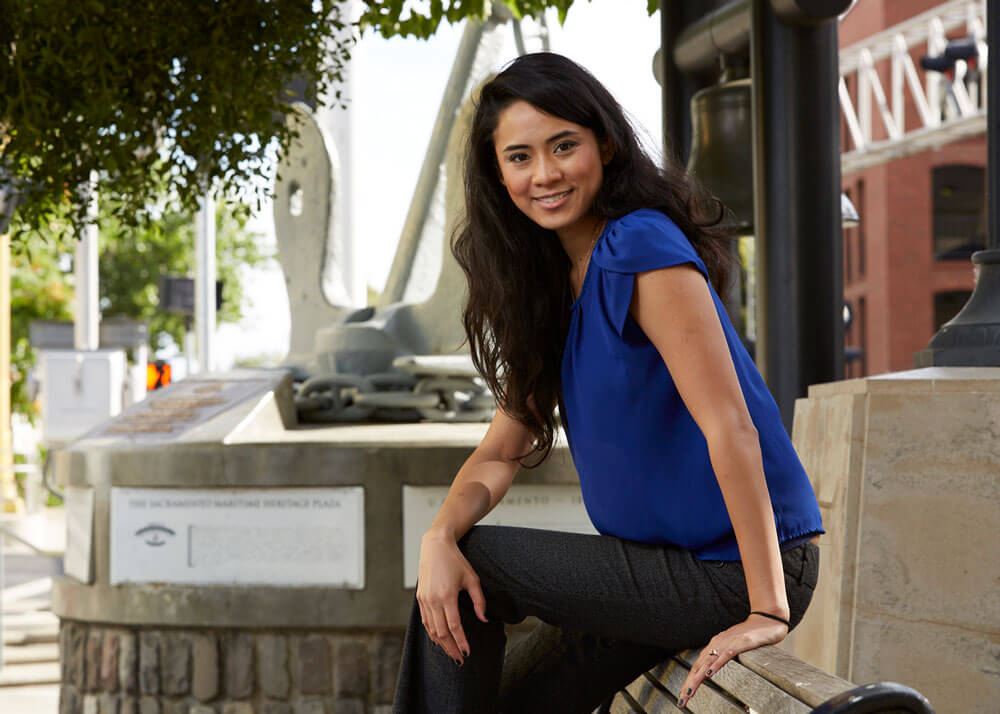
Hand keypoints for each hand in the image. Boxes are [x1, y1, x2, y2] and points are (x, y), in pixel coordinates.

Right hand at [416, 531, 488, 665]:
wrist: (435, 546)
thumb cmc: (456, 561)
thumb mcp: (472, 579)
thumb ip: (479, 601)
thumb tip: (483, 619)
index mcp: (447, 595)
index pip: (454, 626)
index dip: (461, 642)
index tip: (467, 653)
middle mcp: (433, 600)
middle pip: (442, 632)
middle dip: (451, 648)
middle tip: (460, 660)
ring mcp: (424, 600)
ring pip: (431, 629)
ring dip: (441, 643)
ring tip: (451, 653)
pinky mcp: (419, 598)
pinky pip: (425, 621)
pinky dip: (431, 633)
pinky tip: (438, 640)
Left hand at [676, 613, 788, 708]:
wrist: (766, 620)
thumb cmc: (749, 635)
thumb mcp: (732, 646)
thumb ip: (721, 656)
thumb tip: (711, 668)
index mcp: (714, 646)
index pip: (697, 666)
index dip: (689, 681)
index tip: (683, 696)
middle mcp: (717, 644)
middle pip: (699, 667)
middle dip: (689, 684)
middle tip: (682, 699)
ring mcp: (727, 643)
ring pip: (708, 663)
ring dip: (697, 678)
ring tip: (689, 691)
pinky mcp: (739, 643)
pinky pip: (725, 655)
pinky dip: (716, 665)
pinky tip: (709, 674)